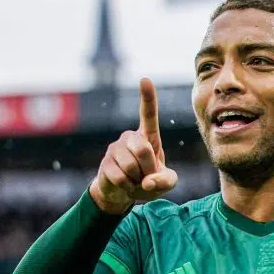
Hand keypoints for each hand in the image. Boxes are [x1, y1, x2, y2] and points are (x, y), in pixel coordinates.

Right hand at [89, 78, 177, 214]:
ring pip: (131, 166)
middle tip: (147, 176)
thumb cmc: (148, 182)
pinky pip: (120, 177)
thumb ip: (167, 181)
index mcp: (148, 137)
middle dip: (149, 169)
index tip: (144, 80)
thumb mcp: (166, 182)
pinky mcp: (105, 162)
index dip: (147, 98)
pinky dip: (127, 187)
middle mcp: (130, 137)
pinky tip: (125, 185)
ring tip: (135, 180)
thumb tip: (148, 182)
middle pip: (143, 150)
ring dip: (137, 180)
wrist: (124, 193)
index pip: (148, 115)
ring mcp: (116, 148)